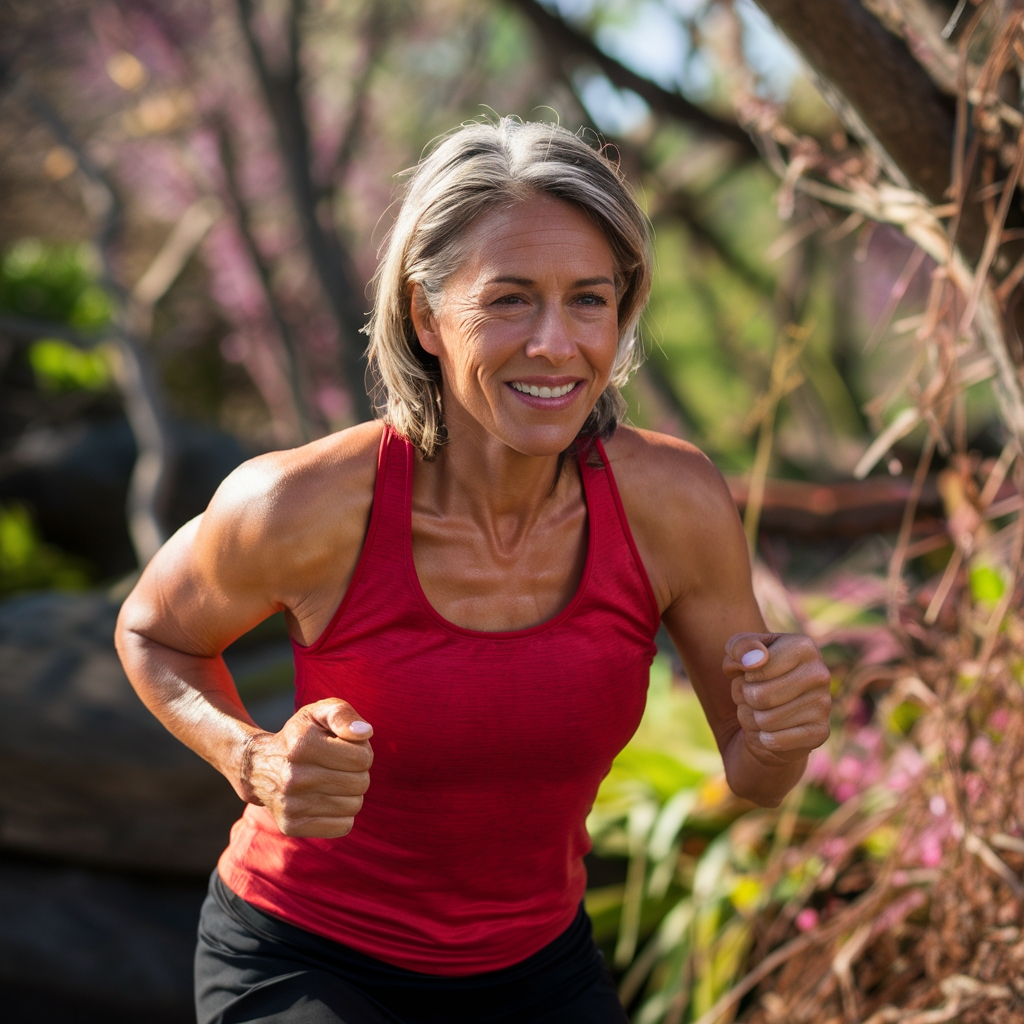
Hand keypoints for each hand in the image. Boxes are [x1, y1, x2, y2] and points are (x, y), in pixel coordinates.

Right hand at [241, 698, 372, 837]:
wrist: (260, 767)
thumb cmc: (301, 736)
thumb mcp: (318, 713)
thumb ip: (343, 715)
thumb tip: (366, 732)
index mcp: (302, 745)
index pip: (363, 757)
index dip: (361, 751)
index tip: (345, 748)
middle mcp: (293, 777)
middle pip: (361, 783)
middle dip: (358, 772)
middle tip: (340, 766)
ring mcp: (290, 805)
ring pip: (354, 806)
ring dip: (350, 793)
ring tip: (332, 781)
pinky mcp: (291, 826)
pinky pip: (343, 826)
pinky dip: (342, 814)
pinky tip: (326, 799)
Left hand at [723, 633, 830, 766]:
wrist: (771, 710)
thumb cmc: (754, 675)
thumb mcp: (739, 652)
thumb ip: (740, 646)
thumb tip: (754, 660)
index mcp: (803, 646)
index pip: (757, 667)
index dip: (745, 674)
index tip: (753, 673)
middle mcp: (819, 673)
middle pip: (759, 696)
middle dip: (746, 698)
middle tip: (754, 695)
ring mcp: (823, 704)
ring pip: (764, 720)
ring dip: (751, 718)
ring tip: (761, 710)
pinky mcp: (820, 733)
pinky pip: (775, 741)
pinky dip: (762, 738)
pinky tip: (771, 730)